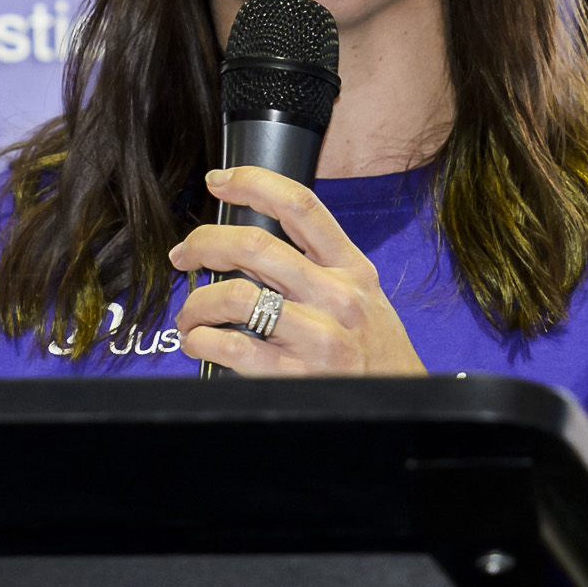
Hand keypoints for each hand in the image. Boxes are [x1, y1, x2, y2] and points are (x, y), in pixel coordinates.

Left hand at [167, 165, 429, 375]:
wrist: (403, 405)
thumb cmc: (376, 352)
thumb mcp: (365, 296)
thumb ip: (322, 268)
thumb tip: (253, 245)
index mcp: (351, 268)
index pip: (300, 206)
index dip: (252, 182)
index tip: (218, 181)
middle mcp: (336, 296)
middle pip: (254, 244)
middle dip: (204, 243)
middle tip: (184, 254)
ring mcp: (317, 337)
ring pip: (236, 295)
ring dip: (197, 301)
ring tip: (190, 314)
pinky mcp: (296, 376)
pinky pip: (232, 347)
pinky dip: (201, 341)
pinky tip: (199, 342)